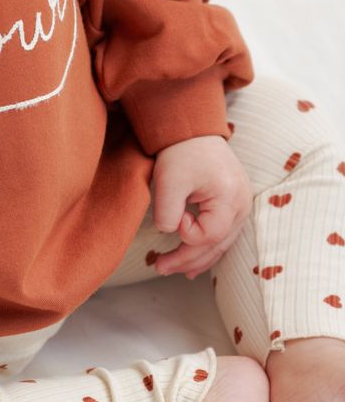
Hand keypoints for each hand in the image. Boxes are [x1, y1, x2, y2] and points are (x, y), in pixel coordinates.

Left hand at [151, 135, 253, 278]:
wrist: (193, 131)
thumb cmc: (182, 152)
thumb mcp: (168, 181)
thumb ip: (167, 212)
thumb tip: (169, 233)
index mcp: (230, 198)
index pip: (209, 235)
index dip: (186, 234)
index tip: (171, 219)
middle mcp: (242, 205)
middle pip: (216, 245)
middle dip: (186, 259)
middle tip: (158, 267)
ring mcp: (241, 206)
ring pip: (220, 244)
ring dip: (196, 259)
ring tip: (173, 270)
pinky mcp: (234, 205)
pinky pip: (222, 235)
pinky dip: (206, 249)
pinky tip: (193, 263)